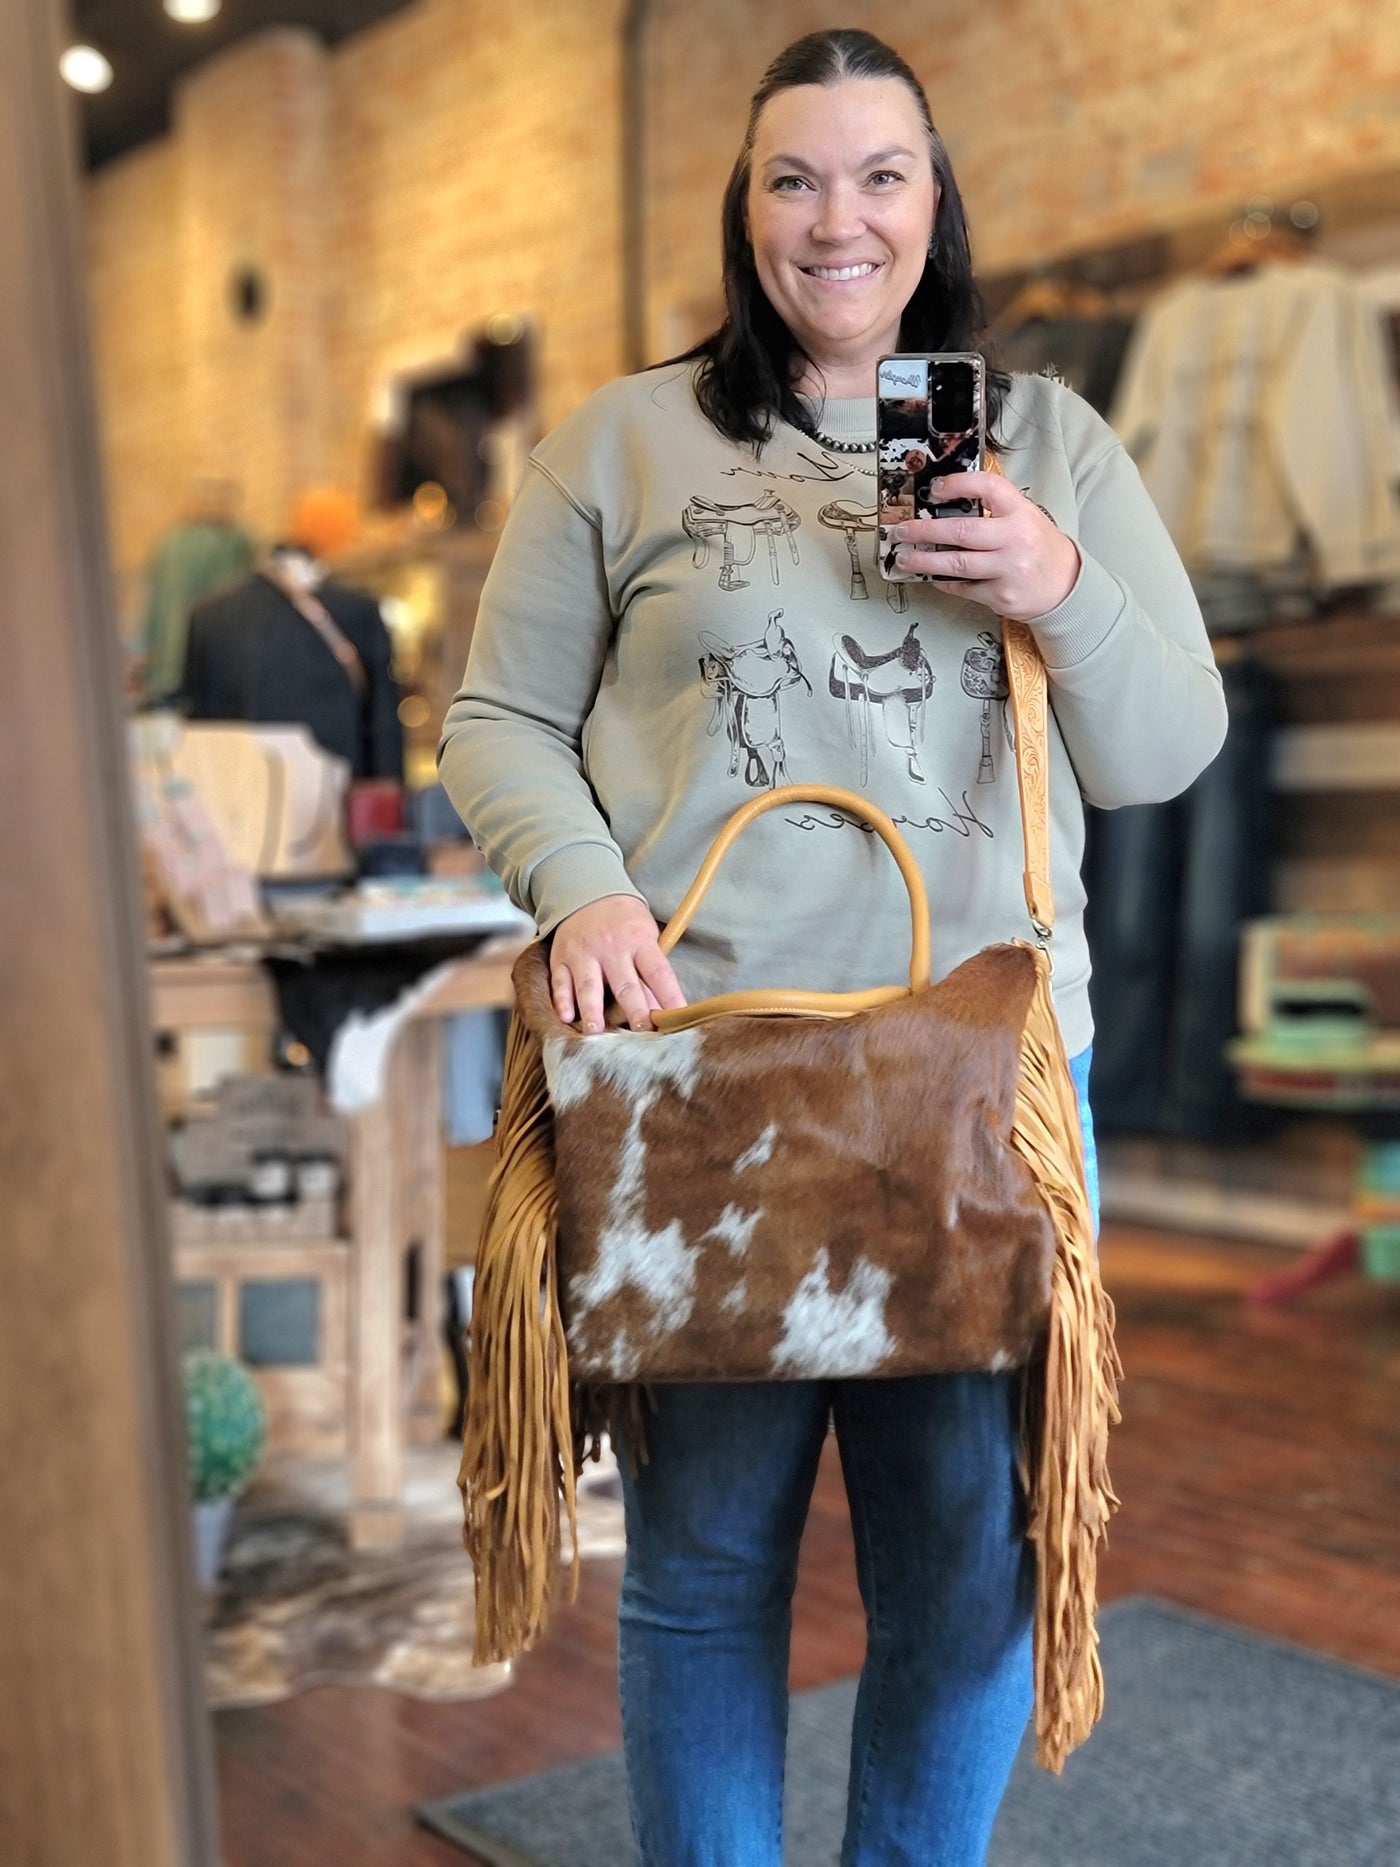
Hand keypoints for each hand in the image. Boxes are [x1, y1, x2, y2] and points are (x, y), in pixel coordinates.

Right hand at [549, 894, 686, 1032]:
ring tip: (595, 1031)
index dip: (669, 997)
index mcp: (639, 941)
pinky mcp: (561, 957)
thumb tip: (660, 1011)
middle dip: (634, 1009)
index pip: (658, 973)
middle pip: (625, 983)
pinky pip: (560, 981)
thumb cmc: (625, 921)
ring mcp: (584, 953)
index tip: (676, 1019)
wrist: (589, 891)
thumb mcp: (646, 937)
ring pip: (589, 985)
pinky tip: (566, 1016)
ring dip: (592, 1010)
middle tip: (640, 1030)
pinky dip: (562, 999)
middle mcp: (612, 947)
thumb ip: (650, 974)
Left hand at [888, 472, 1080, 621]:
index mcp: (1021, 513)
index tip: (935, 489)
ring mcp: (1009, 569)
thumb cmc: (1040, 548)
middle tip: (903, 530)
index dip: (958, 484)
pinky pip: (964, 588)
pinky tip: (933, 577)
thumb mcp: (1025, 517)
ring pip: (956, 564)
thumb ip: (994, 509)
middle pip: (961, 531)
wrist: (1066, 585)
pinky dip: (945, 582)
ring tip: (906, 557)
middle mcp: (1015, 539)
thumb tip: (948, 504)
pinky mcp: (1001, 595)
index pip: (988, 487)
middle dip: (925, 531)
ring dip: (924, 561)